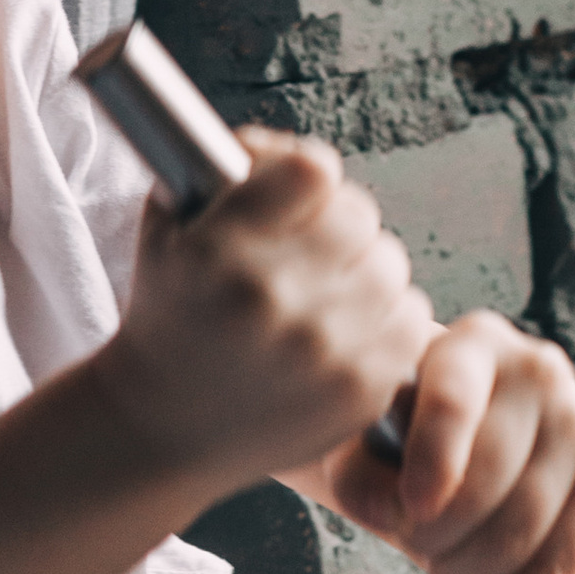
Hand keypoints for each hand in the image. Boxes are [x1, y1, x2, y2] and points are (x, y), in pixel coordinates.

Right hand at [98, 140, 432, 499]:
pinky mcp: (360, 390)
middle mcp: (274, 299)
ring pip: (390, 265)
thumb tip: (287, 146)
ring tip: (326, 292)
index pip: (313, 170)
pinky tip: (347, 328)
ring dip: (364, 270)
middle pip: (359, 215)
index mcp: (221, 252)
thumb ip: (225, 168)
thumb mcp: (167, 229)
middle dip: (336, 224)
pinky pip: (413, 318)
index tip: (293, 195)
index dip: (305, 176)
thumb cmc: (167, 315)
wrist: (161, 427)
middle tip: (311, 247)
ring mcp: (324, 350)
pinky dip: (388, 317)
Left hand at [313, 312, 574, 573]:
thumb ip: (359, 476)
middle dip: (444, 534)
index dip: (435, 458)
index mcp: (473, 345)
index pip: (456, 397)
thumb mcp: (357, 447)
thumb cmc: (398, 444)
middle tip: (419, 550)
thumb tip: (398, 513)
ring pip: (539, 520)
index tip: (412, 509)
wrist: (459, 450)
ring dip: (482, 573)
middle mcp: (542, 374)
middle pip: (496, 471)